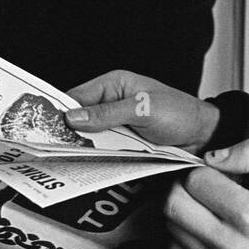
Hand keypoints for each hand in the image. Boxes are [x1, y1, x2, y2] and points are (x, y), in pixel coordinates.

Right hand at [65, 69, 220, 153]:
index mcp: (114, 84)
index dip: (59, 112)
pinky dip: (96, 156)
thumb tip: (73, 117)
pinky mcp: (124, 141)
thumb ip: (107, 114)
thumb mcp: (143, 109)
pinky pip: (103, 148)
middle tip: (53, 148)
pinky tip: (89, 163)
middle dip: (68, 133)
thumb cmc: (181, 113)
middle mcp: (112, 102)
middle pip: (79, 118)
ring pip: (88, 136)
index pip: (76, 96)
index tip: (43, 128)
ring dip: (82, 146)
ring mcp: (117, 123)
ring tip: (67, 158)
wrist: (204, 136)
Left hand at [164, 140, 248, 248]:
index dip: (206, 172)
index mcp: (248, 214)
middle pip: (173, 205)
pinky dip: (186, 236)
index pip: (195, 180)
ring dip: (185, 213)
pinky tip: (209, 231)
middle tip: (203, 188)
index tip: (218, 177)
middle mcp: (230, 245)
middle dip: (184, 189)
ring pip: (171, 228)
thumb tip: (212, 158)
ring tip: (209, 210)